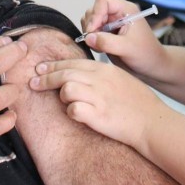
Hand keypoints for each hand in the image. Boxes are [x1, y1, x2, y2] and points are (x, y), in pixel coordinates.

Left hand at [30, 58, 162, 152]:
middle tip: (33, 83)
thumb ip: (100, 74)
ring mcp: (98, 97)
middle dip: (45, 78)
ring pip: (67, 88)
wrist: (152, 121)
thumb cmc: (138, 102)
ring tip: (67, 102)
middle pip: (64, 74)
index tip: (40, 68)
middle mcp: (99, 80)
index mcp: (104, 69)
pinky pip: (74, 110)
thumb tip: (80, 74)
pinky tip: (77, 115)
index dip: (53, 65)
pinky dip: (71, 113)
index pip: (72, 62)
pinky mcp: (98, 115)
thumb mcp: (120, 79)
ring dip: (62, 96)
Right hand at [79, 0, 165, 78]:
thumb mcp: (127, 48)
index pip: (103, 0)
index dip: (96, 13)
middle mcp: (117, 13)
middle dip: (91, 25)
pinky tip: (101, 48)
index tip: (93, 30)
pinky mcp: (107, 33)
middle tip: (95, 41)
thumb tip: (88, 37)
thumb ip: (107, 42)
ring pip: (90, 20)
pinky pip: (92, 31)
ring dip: (90, 33)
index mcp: (126, 9)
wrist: (151, 66)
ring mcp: (111, 23)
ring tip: (100, 46)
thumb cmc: (146, 54)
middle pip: (94, 10)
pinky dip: (91, 39)